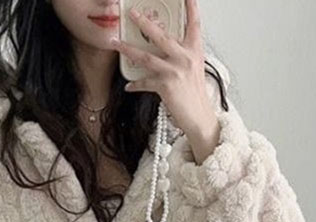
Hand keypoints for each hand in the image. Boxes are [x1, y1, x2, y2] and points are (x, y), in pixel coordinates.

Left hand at [111, 0, 219, 158]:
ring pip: (146, 56)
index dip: (190, 7)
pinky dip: (136, 84)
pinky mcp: (166, 86)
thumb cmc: (195, 94)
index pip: (193, 23)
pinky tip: (129, 85)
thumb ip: (181, 54)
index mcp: (194, 51)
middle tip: (132, 13)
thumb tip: (167, 46)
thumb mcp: (193, 68)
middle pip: (161, 36)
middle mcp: (185, 58)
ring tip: (116, 43)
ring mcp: (175, 71)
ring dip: (128, 49)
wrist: (199, 117)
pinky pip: (145, 82)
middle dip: (144, 23)